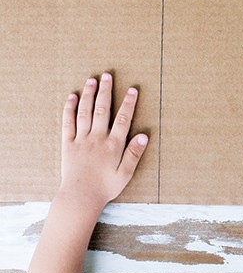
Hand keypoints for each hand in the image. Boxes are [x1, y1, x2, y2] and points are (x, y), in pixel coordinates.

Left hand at [59, 72, 147, 208]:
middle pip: (103, 109)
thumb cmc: (105, 187)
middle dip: (106, 91)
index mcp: (113, 145)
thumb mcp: (125, 173)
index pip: (123, 119)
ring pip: (85, 112)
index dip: (129, 103)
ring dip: (89, 94)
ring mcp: (81, 139)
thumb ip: (134, 154)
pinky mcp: (68, 144)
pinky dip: (70, 108)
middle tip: (107, 75)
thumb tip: (143, 136)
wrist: (80, 197)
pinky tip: (72, 97)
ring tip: (92, 80)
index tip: (132, 89)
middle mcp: (97, 138)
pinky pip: (68, 122)